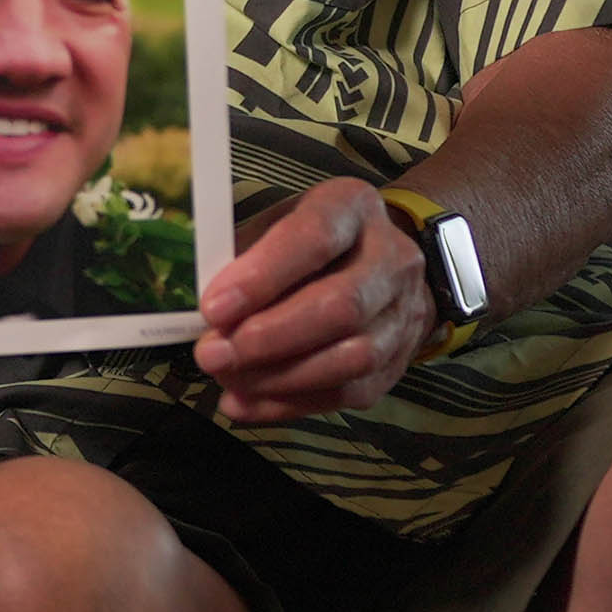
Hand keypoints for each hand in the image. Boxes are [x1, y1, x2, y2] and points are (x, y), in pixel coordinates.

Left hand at [193, 177, 433, 422]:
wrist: (384, 262)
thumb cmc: (312, 240)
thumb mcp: (277, 223)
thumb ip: (244, 257)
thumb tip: (207, 311)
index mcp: (352, 207)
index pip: (314, 238)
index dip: (262, 277)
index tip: (213, 309)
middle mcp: (391, 259)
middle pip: (341, 307)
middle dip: (269, 338)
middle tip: (213, 354)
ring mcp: (403, 313)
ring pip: (352, 359)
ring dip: (281, 378)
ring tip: (229, 379)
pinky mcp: (398, 361)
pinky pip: (350, 394)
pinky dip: (291, 404)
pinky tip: (248, 403)